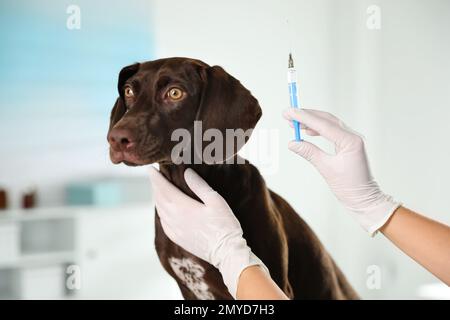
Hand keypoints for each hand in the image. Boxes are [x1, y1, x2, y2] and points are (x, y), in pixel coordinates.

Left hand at [148, 167, 268, 297]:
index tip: (151, 169)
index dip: (156, 178)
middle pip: (159, 198)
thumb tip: (187, 172)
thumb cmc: (224, 225)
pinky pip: (163, 223)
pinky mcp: (178, 239)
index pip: (163, 188)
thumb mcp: (215, 200)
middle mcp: (174, 218)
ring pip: (160, 211)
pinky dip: (161, 213)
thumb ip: (199, 186)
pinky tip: (164, 211)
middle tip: (154, 176)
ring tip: (158, 190)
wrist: (225, 252)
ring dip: (157, 199)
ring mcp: (175, 230)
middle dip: (155, 186)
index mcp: (182, 207)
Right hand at [283, 108, 400, 234]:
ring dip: (311, 121)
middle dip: (306, 115)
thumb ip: (309, 153)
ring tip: (294, 123)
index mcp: (350, 141)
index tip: (289, 113)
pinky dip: (318, 129)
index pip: (323, 124)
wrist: (365, 199)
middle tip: (288, 114)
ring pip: (328, 123)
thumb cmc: (349, 187)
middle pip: (326, 119)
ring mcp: (351, 139)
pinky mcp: (348, 144)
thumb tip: (292, 143)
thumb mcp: (326, 169)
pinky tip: (308, 131)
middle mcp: (353, 136)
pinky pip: (331, 131)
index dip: (304, 117)